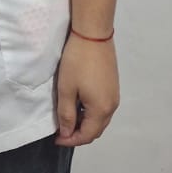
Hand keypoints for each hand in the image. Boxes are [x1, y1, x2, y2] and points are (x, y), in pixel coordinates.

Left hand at [55, 32, 119, 146]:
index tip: (56, 138)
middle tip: (62, 130)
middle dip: (79, 133)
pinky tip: (79, 103)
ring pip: (101, 119)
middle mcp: (112, 105)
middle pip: (96, 129)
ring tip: (68, 117)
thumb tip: (68, 133)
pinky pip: (103, 107)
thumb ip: (67, 114)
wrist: (93, 33)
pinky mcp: (113, 84)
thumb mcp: (67, 89)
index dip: (71, 140)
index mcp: (102, 109)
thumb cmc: (77, 61)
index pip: (87, 135)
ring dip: (85, 123)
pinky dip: (91, 112)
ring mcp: (115, 94)